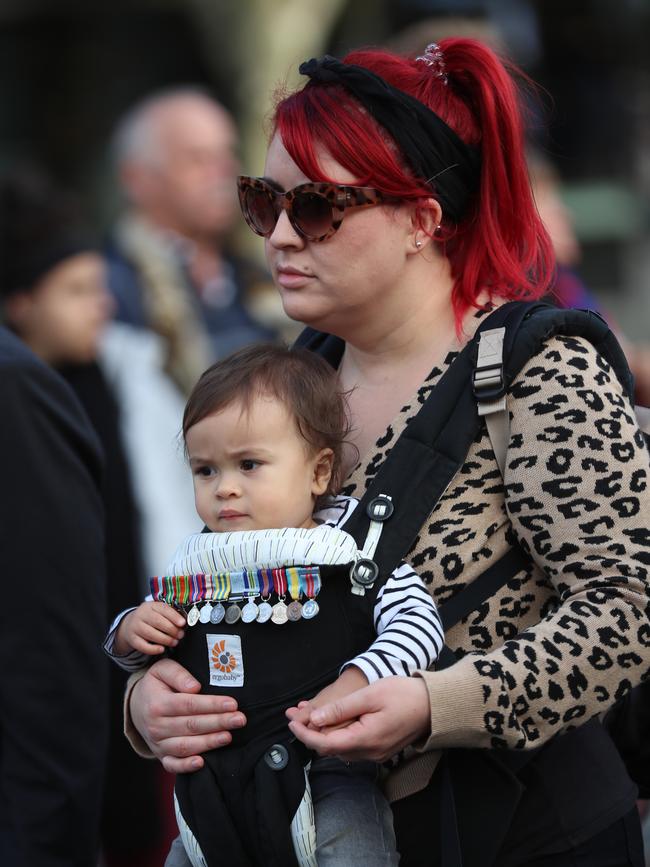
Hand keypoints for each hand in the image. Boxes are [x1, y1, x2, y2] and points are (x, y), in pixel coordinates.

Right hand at [114, 601, 185, 655]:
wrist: (130, 624)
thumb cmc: (150, 618)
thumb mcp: (158, 612)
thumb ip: (170, 615)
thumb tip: (184, 622)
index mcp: (150, 606)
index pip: (163, 609)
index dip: (174, 616)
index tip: (183, 623)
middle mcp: (141, 615)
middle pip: (157, 621)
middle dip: (171, 629)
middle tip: (180, 635)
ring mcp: (135, 627)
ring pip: (150, 634)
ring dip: (165, 639)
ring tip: (174, 642)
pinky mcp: (132, 639)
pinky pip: (142, 646)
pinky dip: (153, 649)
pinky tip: (162, 649)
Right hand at [129, 658, 246, 772]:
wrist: (136, 706)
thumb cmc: (156, 685)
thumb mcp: (162, 670)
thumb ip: (178, 674)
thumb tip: (195, 687)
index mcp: (158, 704)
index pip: (188, 705)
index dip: (211, 705)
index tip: (232, 703)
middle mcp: (156, 726)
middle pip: (191, 726)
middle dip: (218, 722)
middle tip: (239, 719)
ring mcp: (158, 743)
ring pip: (186, 746)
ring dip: (209, 743)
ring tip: (229, 736)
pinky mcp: (161, 756)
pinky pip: (172, 765)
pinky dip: (186, 766)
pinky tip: (202, 763)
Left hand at [286, 676, 429, 762]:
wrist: (435, 705)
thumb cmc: (404, 695)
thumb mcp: (369, 695)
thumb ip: (341, 709)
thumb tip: (314, 719)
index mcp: (365, 740)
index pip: (325, 744)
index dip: (304, 734)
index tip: (291, 721)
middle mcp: (369, 753)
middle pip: (330, 749)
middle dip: (310, 733)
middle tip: (295, 715)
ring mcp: (375, 754)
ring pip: (340, 749)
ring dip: (323, 735)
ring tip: (309, 716)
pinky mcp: (380, 750)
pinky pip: (352, 747)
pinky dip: (338, 735)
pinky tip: (332, 721)